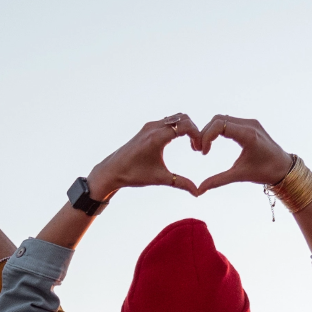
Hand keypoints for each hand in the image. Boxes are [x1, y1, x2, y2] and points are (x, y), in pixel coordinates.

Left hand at [85, 114, 203, 198]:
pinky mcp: (146, 129)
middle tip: (196, 147)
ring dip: (186, 128)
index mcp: (156, 137)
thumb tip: (198, 193)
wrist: (111, 171)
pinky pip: (167, 121)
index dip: (197, 135)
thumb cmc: (133, 175)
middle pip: (183, 118)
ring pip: (175, 118)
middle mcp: (153, 128)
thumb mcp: (160, 179)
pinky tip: (179, 141)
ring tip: (190, 145)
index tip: (199, 150)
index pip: (185, 126)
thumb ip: (181, 183)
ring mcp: (149, 127)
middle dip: (194, 130)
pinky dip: (177, 127)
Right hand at [192, 115, 293, 193]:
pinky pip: (229, 121)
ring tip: (204, 147)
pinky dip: (217, 130)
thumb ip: (217, 180)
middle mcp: (249, 125)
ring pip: (222, 119)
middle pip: (218, 120)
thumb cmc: (265, 172)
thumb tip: (199, 190)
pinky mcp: (250, 125)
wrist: (284, 167)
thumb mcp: (239, 175)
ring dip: (209, 131)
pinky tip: (213, 143)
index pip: (220, 125)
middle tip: (198, 150)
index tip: (202, 152)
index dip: (206, 136)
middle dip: (204, 133)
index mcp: (248, 135)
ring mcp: (250, 123)